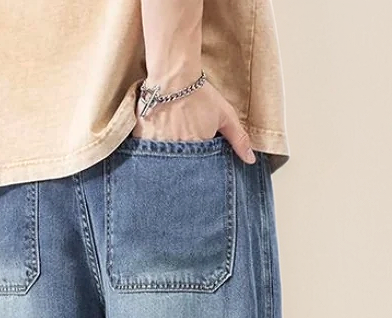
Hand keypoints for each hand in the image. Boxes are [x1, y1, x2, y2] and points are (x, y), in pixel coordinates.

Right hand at [132, 79, 255, 164]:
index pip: (198, 169)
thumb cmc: (199, 94)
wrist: (172, 75)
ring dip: (165, 159)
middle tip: (182, 145)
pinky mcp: (140, 139)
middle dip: (182, 163)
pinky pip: (144, 154)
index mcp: (196, 150)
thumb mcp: (225, 115)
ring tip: (168, 144)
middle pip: (179, 168)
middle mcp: (175, 151)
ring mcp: (155, 147)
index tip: (197, 154)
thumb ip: (238, 139)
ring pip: (161, 163)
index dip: (199, 163)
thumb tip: (251, 160)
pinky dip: (149, 151)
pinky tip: (153, 142)